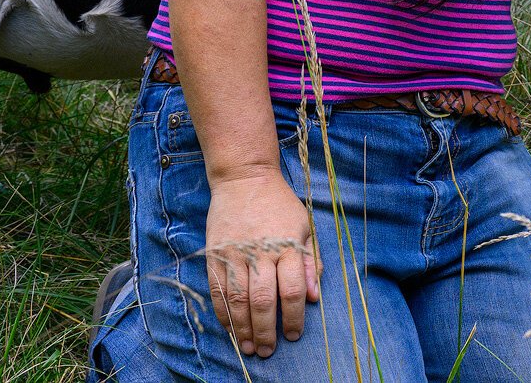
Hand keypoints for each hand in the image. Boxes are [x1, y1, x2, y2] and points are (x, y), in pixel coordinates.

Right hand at [206, 169, 319, 357]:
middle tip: (267, 351)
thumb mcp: (305, 227)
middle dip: (266, 331)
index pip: (292, 291)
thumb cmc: (280, 205)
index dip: (293, 318)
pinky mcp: (216, 253)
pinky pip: (217, 290)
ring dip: (243, 328)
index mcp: (288, 246)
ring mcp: (236, 253)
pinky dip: (223, 312)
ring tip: (249, 347)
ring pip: (238, 300)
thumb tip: (314, 297)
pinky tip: (230, 327)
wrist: (245, 178)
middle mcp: (262, 252)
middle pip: (263, 301)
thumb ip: (311, 262)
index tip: (293, 335)